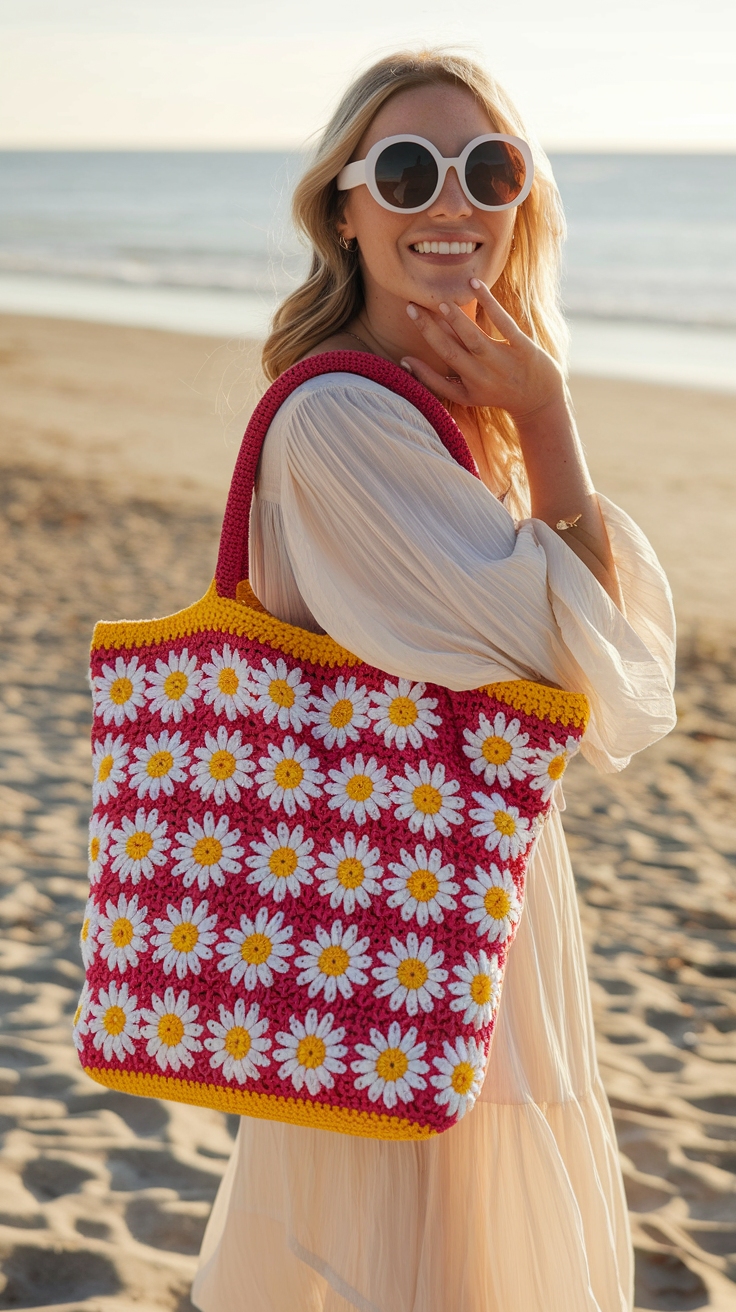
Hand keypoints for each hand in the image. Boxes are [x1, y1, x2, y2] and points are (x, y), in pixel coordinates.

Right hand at [402, 279, 563, 421]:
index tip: (408, 320)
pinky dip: (489, 304)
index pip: (439, 362)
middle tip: (413, 305)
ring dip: (457, 320)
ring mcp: (504, 362)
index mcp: (467, 385)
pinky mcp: (524, 349)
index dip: (421, 343)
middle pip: (451, 350)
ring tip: (442, 303)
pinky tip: (474, 285)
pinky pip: (504, 324)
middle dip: (430, 328)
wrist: (539, 401)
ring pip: (475, 339)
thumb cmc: (495, 393)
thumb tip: (404, 361)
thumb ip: (434, 379)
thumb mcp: (464, 394)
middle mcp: (483, 376)